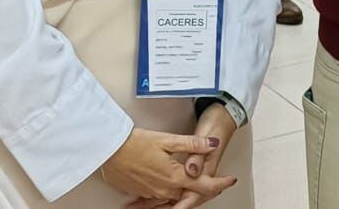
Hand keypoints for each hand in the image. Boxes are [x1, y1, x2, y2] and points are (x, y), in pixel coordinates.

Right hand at [117, 106, 238, 208]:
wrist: (108, 151)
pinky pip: (160, 198)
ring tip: (193, 182)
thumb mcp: (167, 139)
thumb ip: (192, 144)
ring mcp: (152, 193)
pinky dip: (169, 194)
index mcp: (175, 176)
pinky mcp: (142, 193)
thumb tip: (212, 143)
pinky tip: (169, 184)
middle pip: (191, 194)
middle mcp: (165, 189)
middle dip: (203, 188)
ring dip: (186, 191)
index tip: (230, 180)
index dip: (220, 183)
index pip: (205, 185)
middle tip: (215, 181)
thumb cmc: (134, 143)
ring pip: (175, 197)